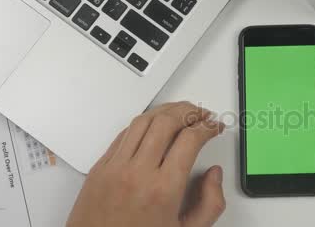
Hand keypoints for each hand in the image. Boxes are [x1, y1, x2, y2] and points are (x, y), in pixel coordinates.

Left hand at [67, 102, 225, 226]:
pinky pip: (123, 134)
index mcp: (163, 190)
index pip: (190, 139)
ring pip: (143, 121)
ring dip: (166, 110)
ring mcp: (115, 168)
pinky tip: (154, 124)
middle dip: (190, 112)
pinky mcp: (99, 168)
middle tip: (202, 115)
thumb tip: (214, 175)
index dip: (208, 127)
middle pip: (167, 122)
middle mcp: (138, 174)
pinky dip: (143, 122)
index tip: (215, 127)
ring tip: (181, 112)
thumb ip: (210, 204)